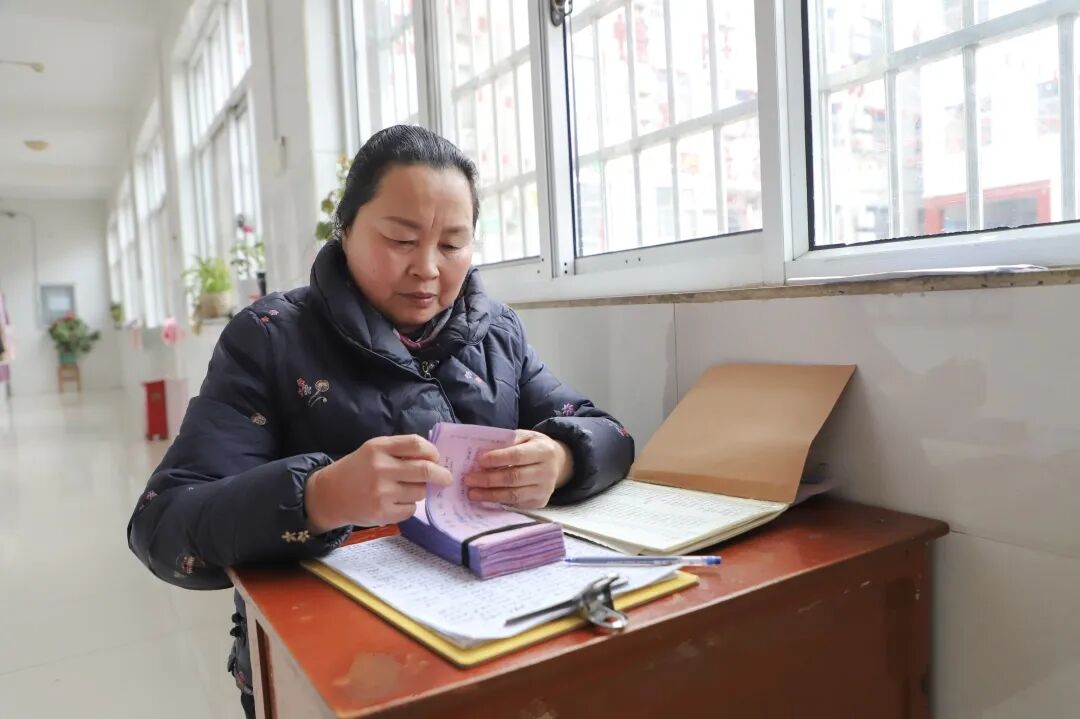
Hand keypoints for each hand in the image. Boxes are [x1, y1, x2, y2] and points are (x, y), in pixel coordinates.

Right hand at [305, 435, 452, 531]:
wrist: (330, 495)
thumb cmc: (357, 469)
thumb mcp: (374, 450)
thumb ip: (400, 450)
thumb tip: (435, 458)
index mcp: (379, 448)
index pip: (416, 444)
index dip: (432, 451)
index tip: (436, 458)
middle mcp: (381, 468)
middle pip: (425, 470)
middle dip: (442, 475)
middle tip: (447, 478)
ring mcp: (382, 493)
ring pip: (420, 492)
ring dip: (420, 491)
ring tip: (405, 489)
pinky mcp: (382, 513)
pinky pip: (411, 509)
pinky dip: (409, 506)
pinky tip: (395, 502)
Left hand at [464, 430, 573, 508]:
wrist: (558, 462)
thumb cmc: (534, 447)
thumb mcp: (525, 436)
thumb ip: (507, 442)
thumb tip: (482, 452)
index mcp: (544, 451)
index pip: (517, 456)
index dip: (497, 458)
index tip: (479, 460)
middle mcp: (548, 472)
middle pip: (514, 477)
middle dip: (489, 479)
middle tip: (469, 479)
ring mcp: (545, 489)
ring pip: (514, 494)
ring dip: (490, 494)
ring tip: (472, 492)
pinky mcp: (540, 502)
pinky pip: (516, 503)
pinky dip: (499, 501)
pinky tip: (485, 498)